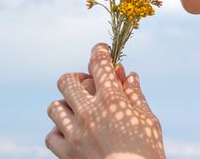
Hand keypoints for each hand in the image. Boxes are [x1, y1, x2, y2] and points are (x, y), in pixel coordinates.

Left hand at [46, 43, 165, 158]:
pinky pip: (51, 135)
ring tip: (79, 112)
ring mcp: (74, 133)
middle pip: (67, 80)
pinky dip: (59, 132)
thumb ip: (136, 95)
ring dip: (66, 105)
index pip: (99, 64)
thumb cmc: (147, 154)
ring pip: (54, 106)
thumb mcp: (148, 121)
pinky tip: (72, 134)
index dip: (99, 51)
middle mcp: (88, 112)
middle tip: (89, 85)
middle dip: (77, 78)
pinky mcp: (66, 154)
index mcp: (112, 100)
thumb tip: (129, 75)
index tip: (100, 50)